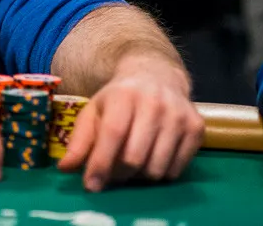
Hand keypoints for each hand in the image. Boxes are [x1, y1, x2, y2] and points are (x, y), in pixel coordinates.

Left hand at [58, 56, 202, 189]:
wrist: (157, 77)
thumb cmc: (119, 99)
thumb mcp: (94, 111)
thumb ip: (79, 140)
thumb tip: (65, 168)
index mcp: (124, 96)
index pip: (113, 134)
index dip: (100, 163)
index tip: (91, 185)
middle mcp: (155, 103)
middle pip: (134, 157)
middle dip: (118, 173)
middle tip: (112, 173)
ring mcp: (179, 116)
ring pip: (156, 168)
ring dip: (139, 176)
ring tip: (132, 163)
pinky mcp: (196, 128)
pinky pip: (176, 170)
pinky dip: (160, 173)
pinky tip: (152, 158)